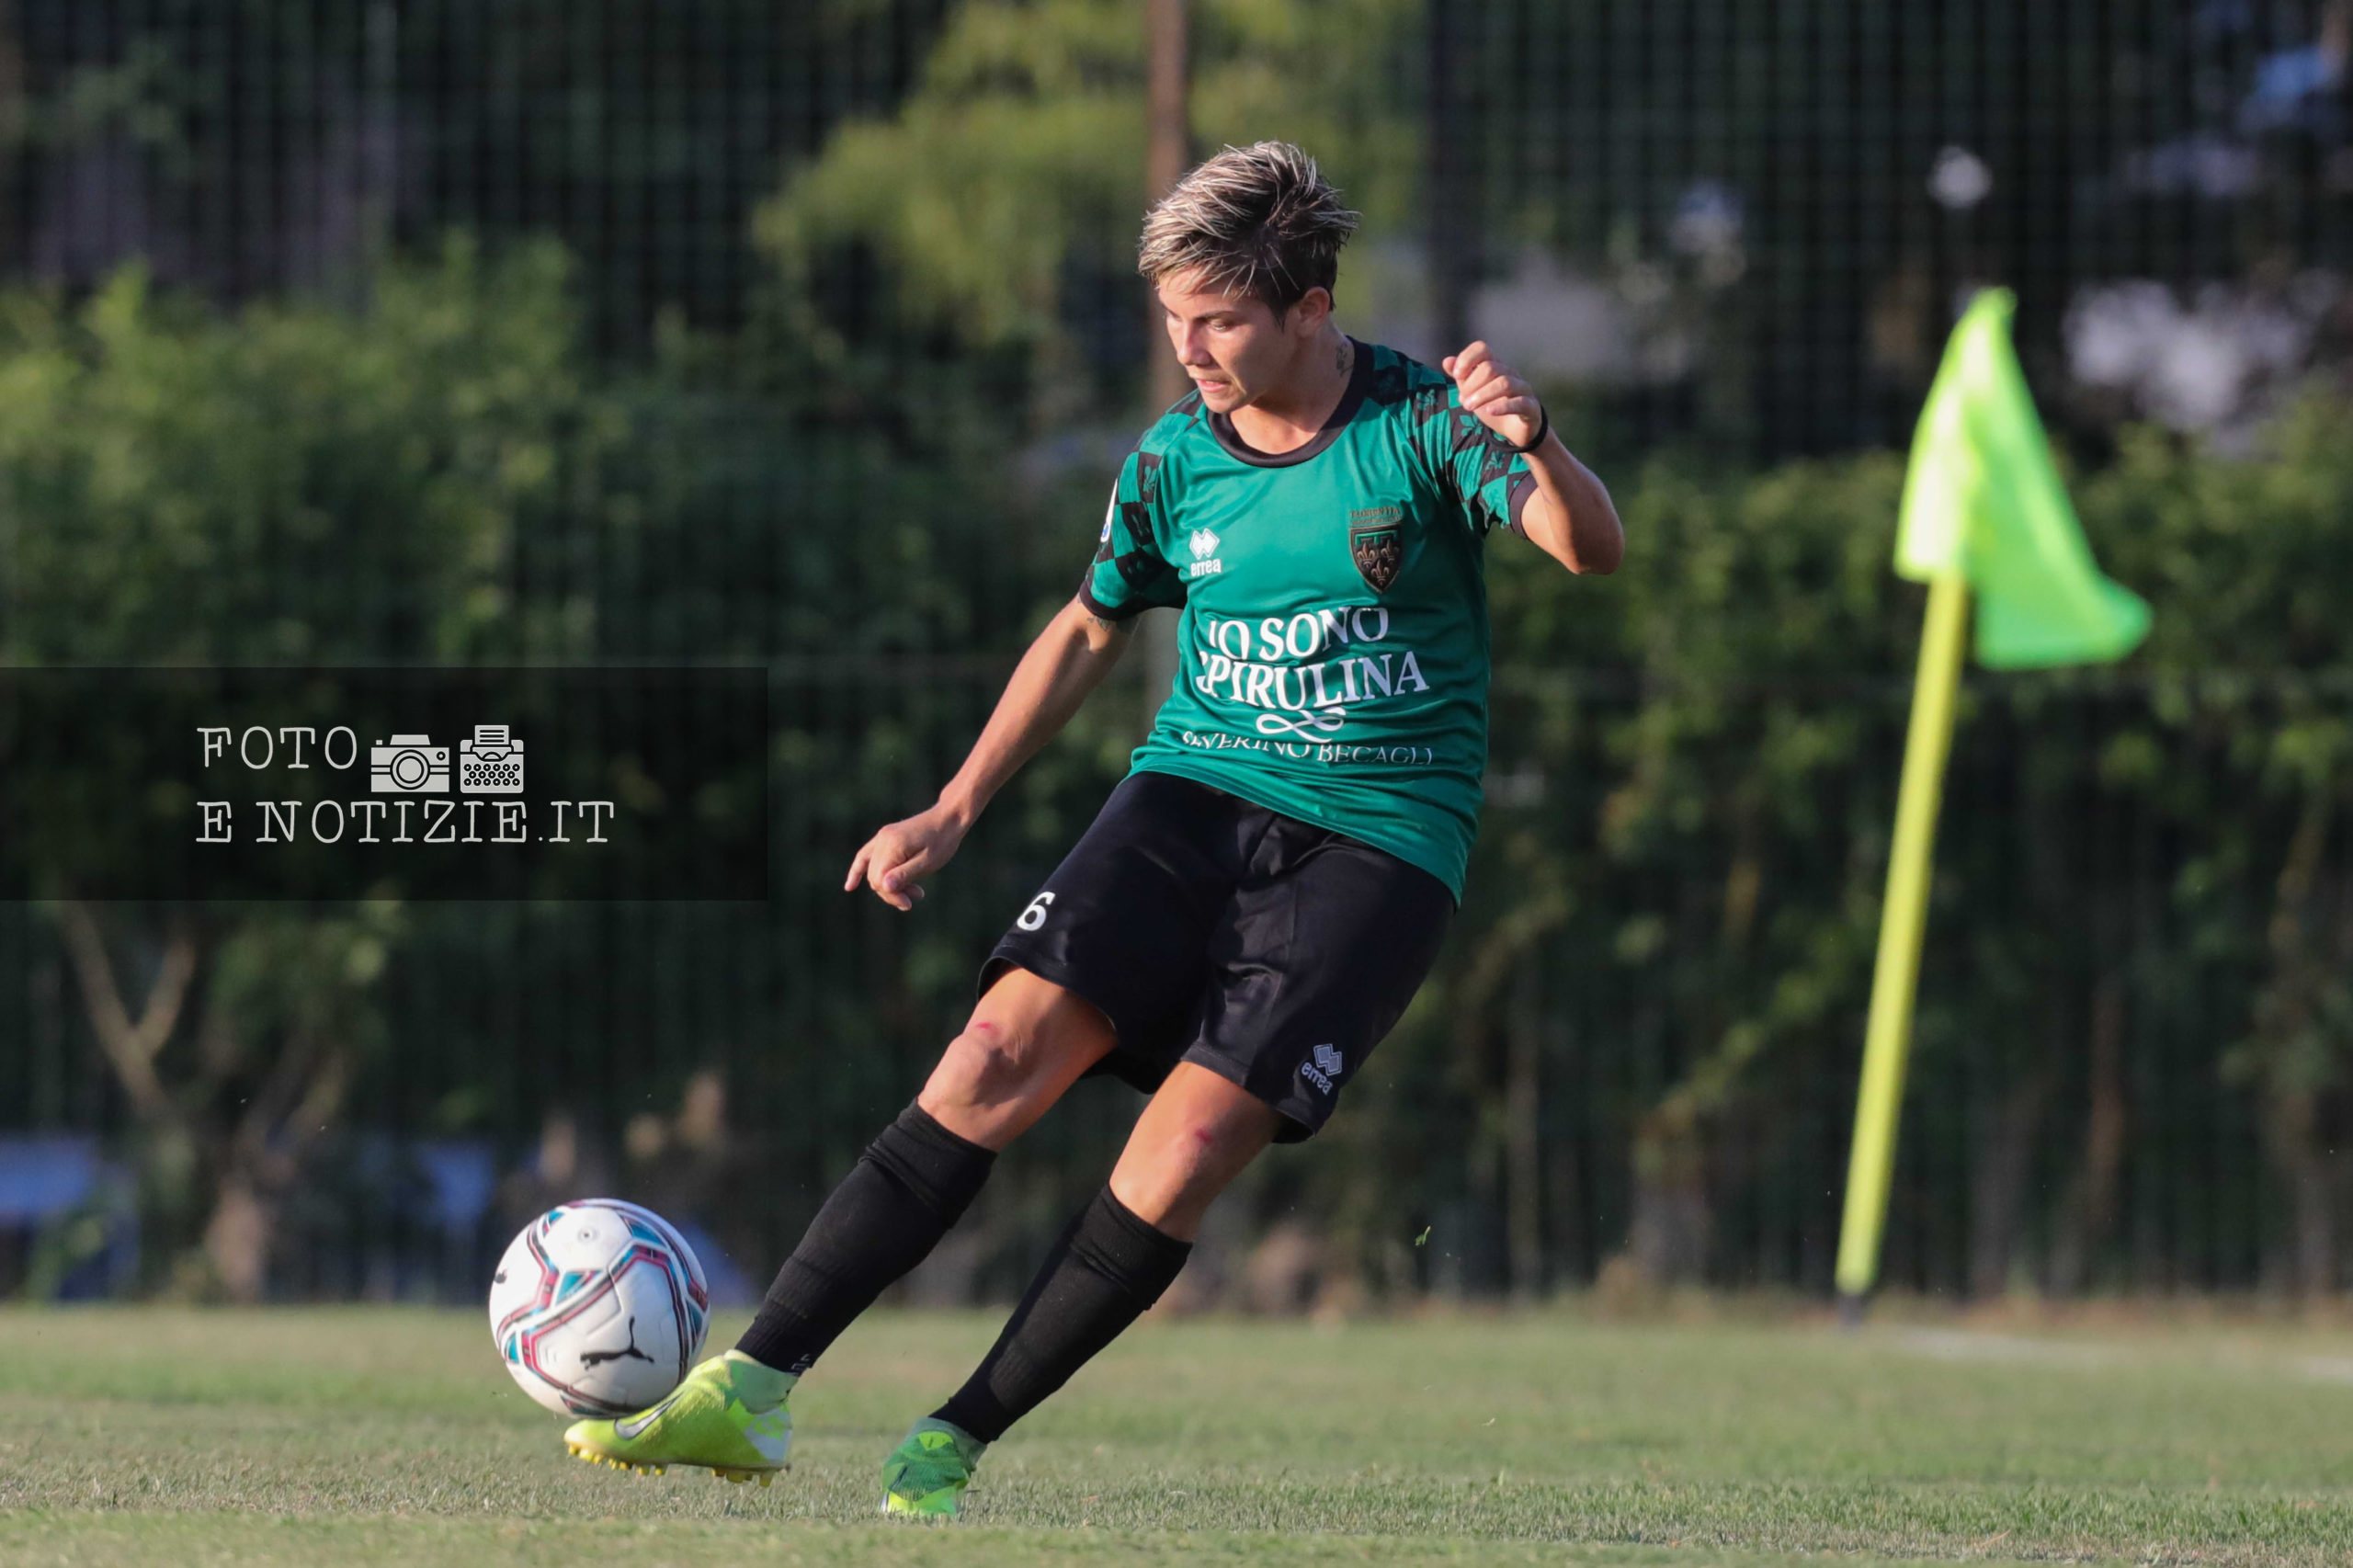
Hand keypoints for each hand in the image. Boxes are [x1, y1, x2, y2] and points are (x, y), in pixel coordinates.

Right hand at [845, 803, 968, 910]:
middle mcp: (882, 839)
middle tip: (917, 895)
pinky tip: (849, 886)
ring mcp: (882, 837)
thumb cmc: (943, 840)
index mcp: (893, 845)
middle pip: (875, 877)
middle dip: (893, 892)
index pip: (880, 880)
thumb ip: (905, 874)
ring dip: (888, 885)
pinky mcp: (885, 837)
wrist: (949, 817)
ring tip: (914, 892)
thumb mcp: (928, 861)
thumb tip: (883, 886)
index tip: (910, 903)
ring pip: (872, 870)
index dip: (892, 896)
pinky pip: (866, 856)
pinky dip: (860, 871)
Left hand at [1441, 341, 1544, 449]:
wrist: (1515, 430)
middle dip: (1471, 384)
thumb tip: (1447, 361)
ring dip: (1482, 395)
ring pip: (1504, 383)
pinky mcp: (1531, 407)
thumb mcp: (1472, 392)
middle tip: (1463, 401)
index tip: (1456, 375)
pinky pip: (1520, 402)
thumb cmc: (1493, 405)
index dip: (1467, 358)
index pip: (1482, 349)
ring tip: (1468, 407)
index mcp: (1495, 366)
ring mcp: (1523, 389)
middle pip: (1490, 368)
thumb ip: (1461, 376)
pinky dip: (1503, 406)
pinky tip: (1490, 411)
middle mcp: (1510, 373)